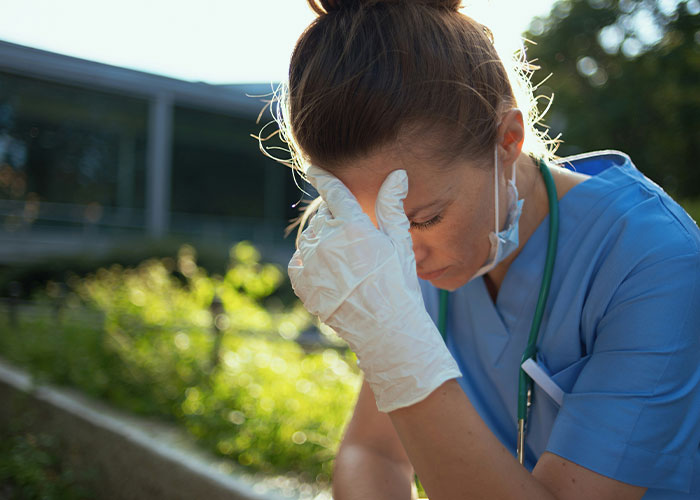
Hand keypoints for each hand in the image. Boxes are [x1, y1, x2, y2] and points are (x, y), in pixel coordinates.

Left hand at [288, 165, 460, 411]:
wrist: (385, 330)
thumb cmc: (398, 285)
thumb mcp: (400, 244)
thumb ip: (392, 206)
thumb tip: (398, 174)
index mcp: (353, 227)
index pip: (333, 192)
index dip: (322, 176)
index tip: (313, 168)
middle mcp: (327, 241)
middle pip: (324, 216)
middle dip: (335, 220)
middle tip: (354, 240)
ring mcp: (311, 262)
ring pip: (311, 236)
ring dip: (323, 240)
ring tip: (345, 262)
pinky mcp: (301, 281)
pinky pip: (299, 259)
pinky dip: (310, 260)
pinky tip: (330, 273)